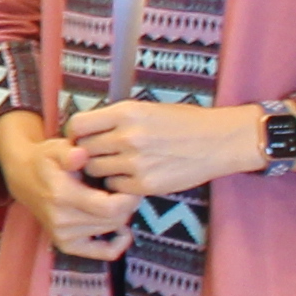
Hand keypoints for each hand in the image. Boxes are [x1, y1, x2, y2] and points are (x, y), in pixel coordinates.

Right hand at [0, 113, 130, 260]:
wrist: (23, 178)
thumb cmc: (45, 161)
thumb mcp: (55, 148)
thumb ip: (68, 152)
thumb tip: (80, 155)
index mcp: (62, 196)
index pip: (110, 208)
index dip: (128, 199)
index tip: (131, 185)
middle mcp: (61, 220)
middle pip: (114, 220)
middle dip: (127, 205)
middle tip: (127, 191)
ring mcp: (62, 235)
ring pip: (110, 229)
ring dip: (120, 216)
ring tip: (116, 200)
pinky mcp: (65, 244)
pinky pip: (103, 252)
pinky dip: (117, 244)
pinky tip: (121, 230)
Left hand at [70, 99, 273, 204]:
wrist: (219, 141)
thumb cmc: (182, 122)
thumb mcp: (146, 108)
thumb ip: (114, 119)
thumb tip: (82, 131)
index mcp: (127, 112)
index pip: (78, 125)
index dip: (76, 134)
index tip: (81, 138)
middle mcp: (128, 137)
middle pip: (84, 150)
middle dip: (87, 153)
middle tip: (99, 154)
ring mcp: (136, 163)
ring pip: (95, 171)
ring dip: (101, 170)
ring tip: (116, 165)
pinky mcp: (146, 184)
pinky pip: (114, 187)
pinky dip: (118, 184)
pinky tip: (131, 176)